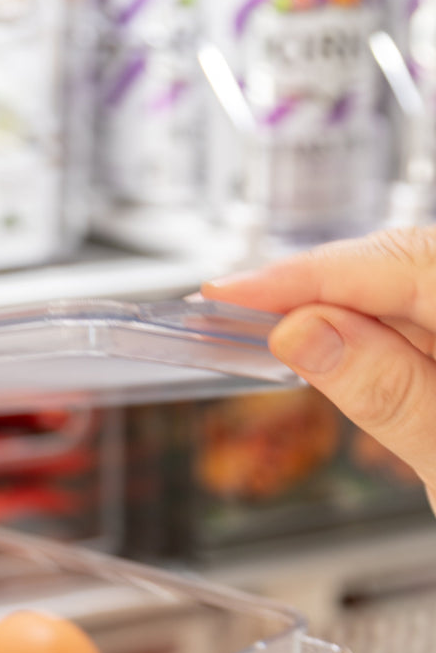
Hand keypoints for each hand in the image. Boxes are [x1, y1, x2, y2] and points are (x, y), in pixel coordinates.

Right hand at [203, 227, 435, 514]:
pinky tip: (350, 348)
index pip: (409, 263)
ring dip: (354, 308)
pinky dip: (392, 334)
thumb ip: (388, 391)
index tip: (236, 290)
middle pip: (419, 260)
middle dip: (328, 282)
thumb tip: (305, 333)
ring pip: (428, 288)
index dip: (310, 272)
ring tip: (285, 330)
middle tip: (244, 308)